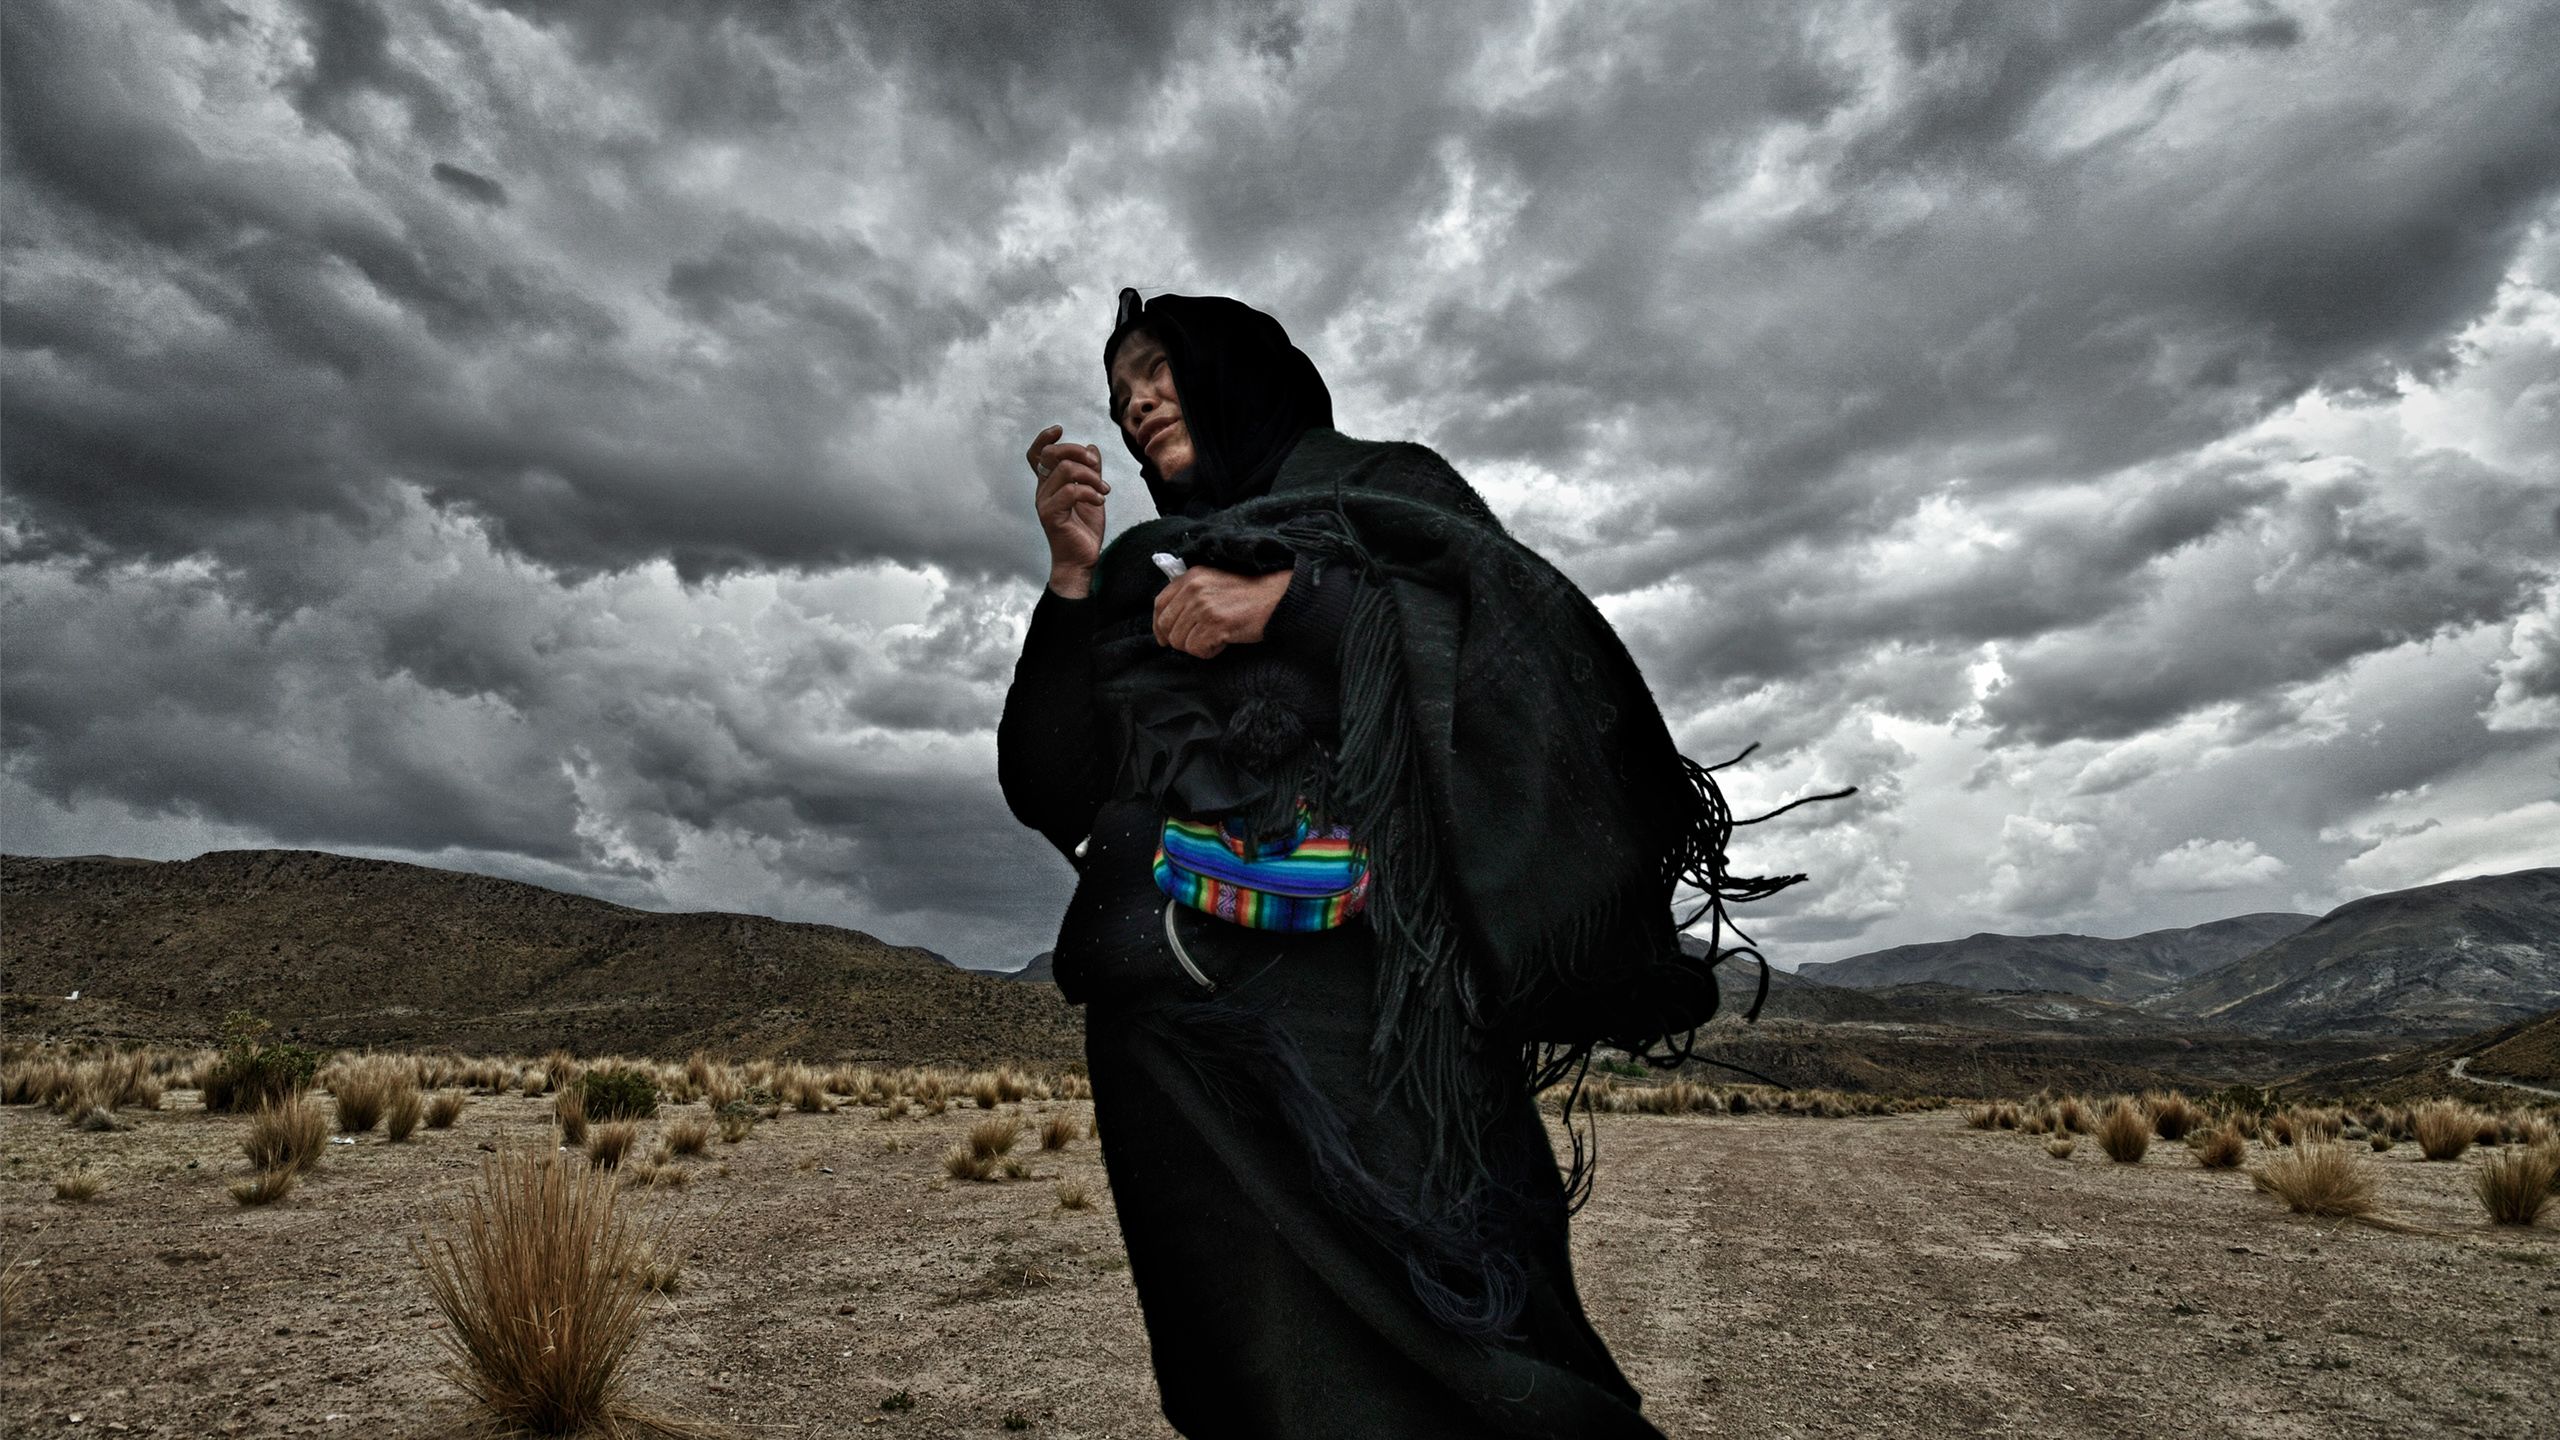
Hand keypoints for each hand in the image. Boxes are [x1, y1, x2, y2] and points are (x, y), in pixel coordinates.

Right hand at [1026, 424, 1106, 594]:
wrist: (1082, 561)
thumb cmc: (1084, 531)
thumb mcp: (1092, 495)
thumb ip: (1091, 472)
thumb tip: (1092, 448)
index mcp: (1050, 484)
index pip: (1036, 455)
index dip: (1044, 439)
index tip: (1059, 430)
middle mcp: (1043, 491)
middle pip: (1052, 454)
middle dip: (1077, 452)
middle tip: (1096, 466)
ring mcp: (1045, 503)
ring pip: (1065, 470)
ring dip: (1091, 476)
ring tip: (1103, 491)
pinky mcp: (1051, 515)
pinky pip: (1071, 492)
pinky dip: (1090, 493)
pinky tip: (1100, 502)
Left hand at [1153, 566, 1292, 657]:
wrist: (1277, 597)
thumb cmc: (1249, 593)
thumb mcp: (1214, 581)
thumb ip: (1191, 593)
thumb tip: (1170, 620)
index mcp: (1191, 577)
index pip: (1160, 603)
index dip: (1158, 625)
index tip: (1164, 638)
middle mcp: (1194, 590)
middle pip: (1168, 626)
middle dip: (1179, 640)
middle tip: (1198, 641)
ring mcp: (1204, 607)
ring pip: (1181, 642)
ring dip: (1198, 646)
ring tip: (1217, 638)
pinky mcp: (1215, 625)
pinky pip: (1198, 650)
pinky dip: (1210, 652)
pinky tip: (1223, 642)